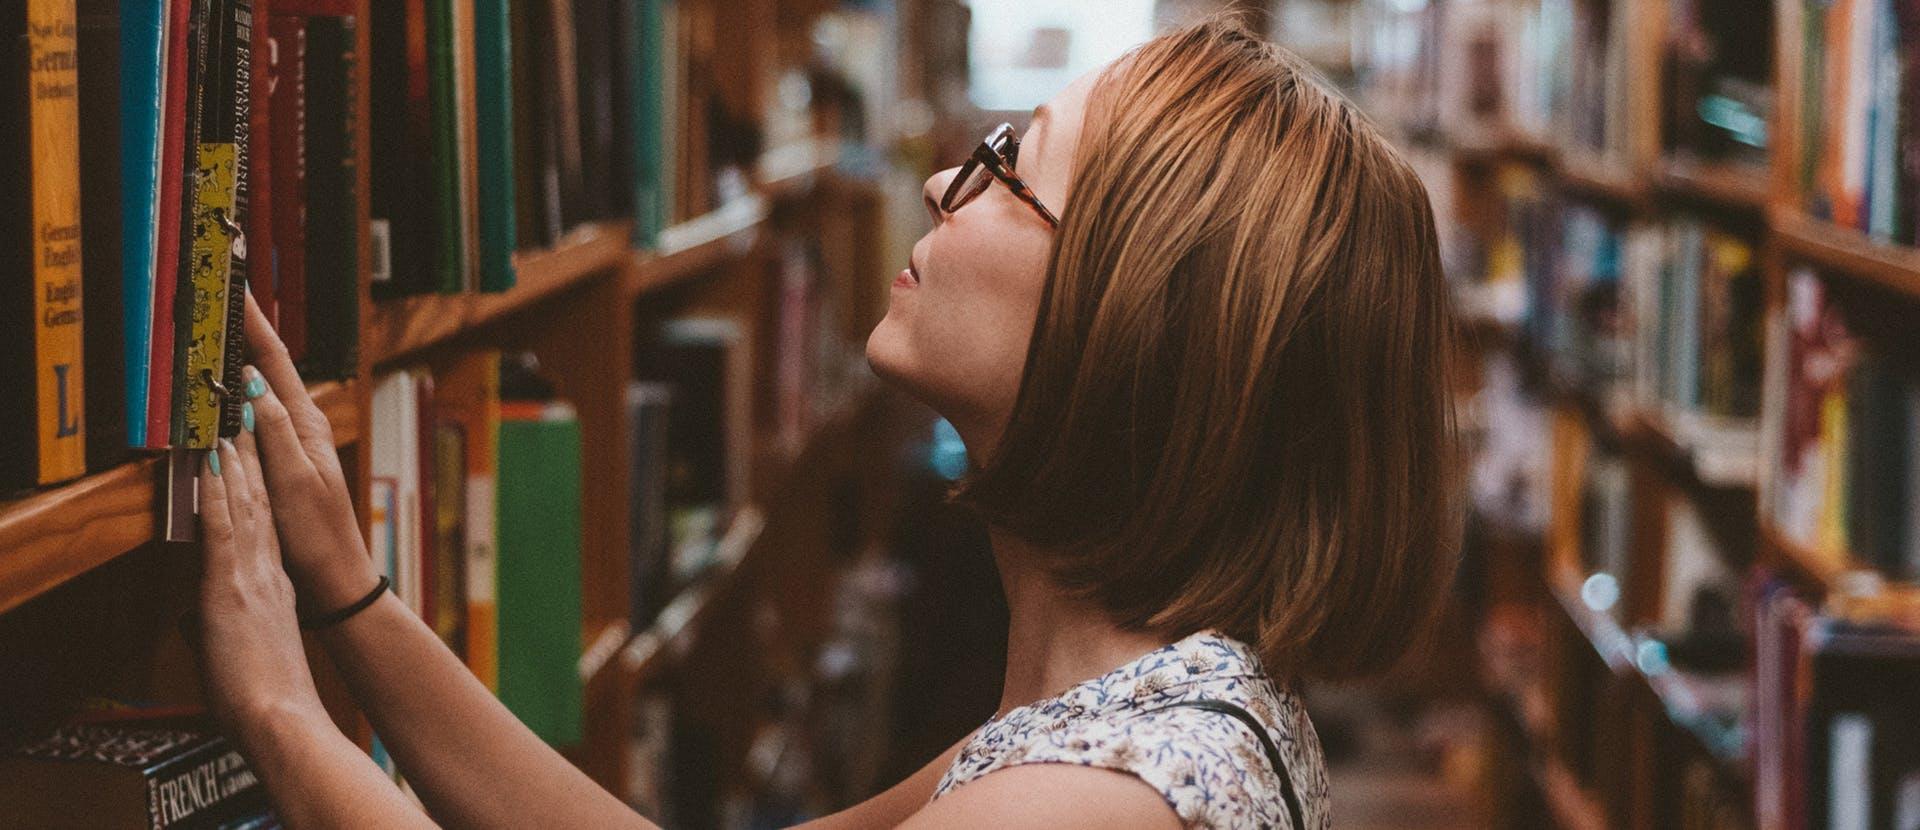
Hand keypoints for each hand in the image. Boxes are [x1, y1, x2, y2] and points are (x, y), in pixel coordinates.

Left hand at [190, 435, 330, 737]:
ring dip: (236, 462)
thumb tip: (193, 626)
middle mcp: (267, 574)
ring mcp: (251, 576)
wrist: (281, 717)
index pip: (263, 528)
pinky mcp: (230, 586)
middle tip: (246, 419)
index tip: (250, 456)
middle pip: (259, 505)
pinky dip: (218, 491)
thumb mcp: (242, 654)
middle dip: (251, 460)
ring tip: (231, 424)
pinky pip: (223, 526)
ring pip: (244, 505)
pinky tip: (213, 462)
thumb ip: (217, 631)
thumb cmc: (265, 700)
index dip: (257, 488)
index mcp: (274, 590)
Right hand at [240, 289, 382, 612]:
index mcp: (307, 423)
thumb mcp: (294, 481)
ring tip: (217, 326)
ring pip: (260, 389)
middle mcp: (302, 425)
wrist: (335, 578)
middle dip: (244, 329)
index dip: (253, 323)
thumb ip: (274, 433)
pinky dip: (239, 394)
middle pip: (268, 366)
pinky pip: (255, 416)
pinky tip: (224, 390)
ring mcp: (293, 442)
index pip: (275, 361)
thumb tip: (251, 385)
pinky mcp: (282, 460)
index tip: (236, 288)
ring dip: (241, 357)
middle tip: (219, 295)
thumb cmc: (318, 535)